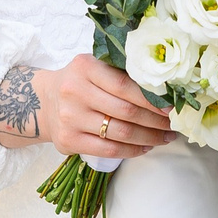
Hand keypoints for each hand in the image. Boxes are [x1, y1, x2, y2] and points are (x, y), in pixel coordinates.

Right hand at [0, 55, 172, 156]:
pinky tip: (146, 147)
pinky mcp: (68, 141)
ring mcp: (70, 118)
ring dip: (149, 137)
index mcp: (84, 67)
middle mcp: (74, 91)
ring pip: (120, 133)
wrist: (43, 101)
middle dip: (155, 120)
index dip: (151, 99)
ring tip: (165, 137)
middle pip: (125, 111)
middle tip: (174, 125)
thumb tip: (165, 91)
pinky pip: (108, 150)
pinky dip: (132, 150)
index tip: (172, 107)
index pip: (124, 84)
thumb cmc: (80, 82)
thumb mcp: (94, 68)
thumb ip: (121, 73)